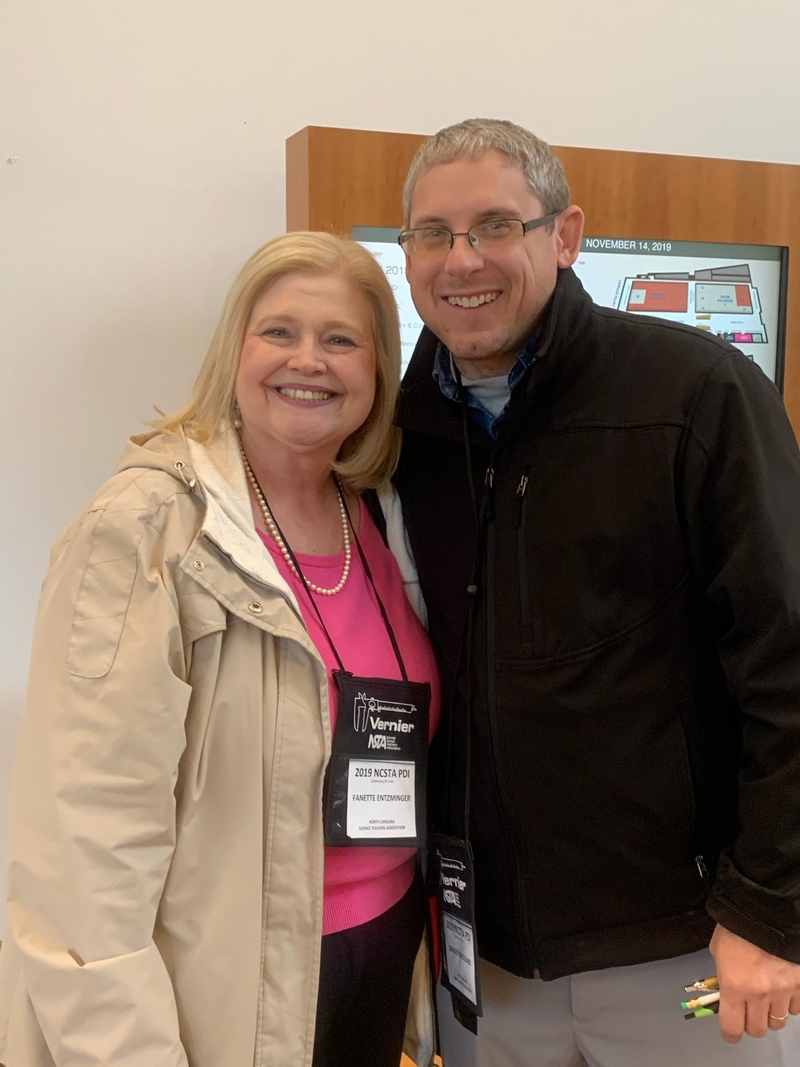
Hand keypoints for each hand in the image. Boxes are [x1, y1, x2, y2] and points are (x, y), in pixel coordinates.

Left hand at [709, 924, 799, 1041]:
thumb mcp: (718, 950)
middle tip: (748, 1009)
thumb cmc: (738, 926)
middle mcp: (759, 995)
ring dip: (770, 1014)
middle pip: (757, 1029)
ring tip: (766, 997)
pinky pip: (795, 1009)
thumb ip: (721, 973)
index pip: (732, 1027)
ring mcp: (783, 992)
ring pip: (778, 1022)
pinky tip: (782, 990)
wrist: (767, 911)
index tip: (730, 1030)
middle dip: (751, 1022)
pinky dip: (788, 1004)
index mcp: (734, 986)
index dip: (730, 1032)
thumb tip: (723, 988)